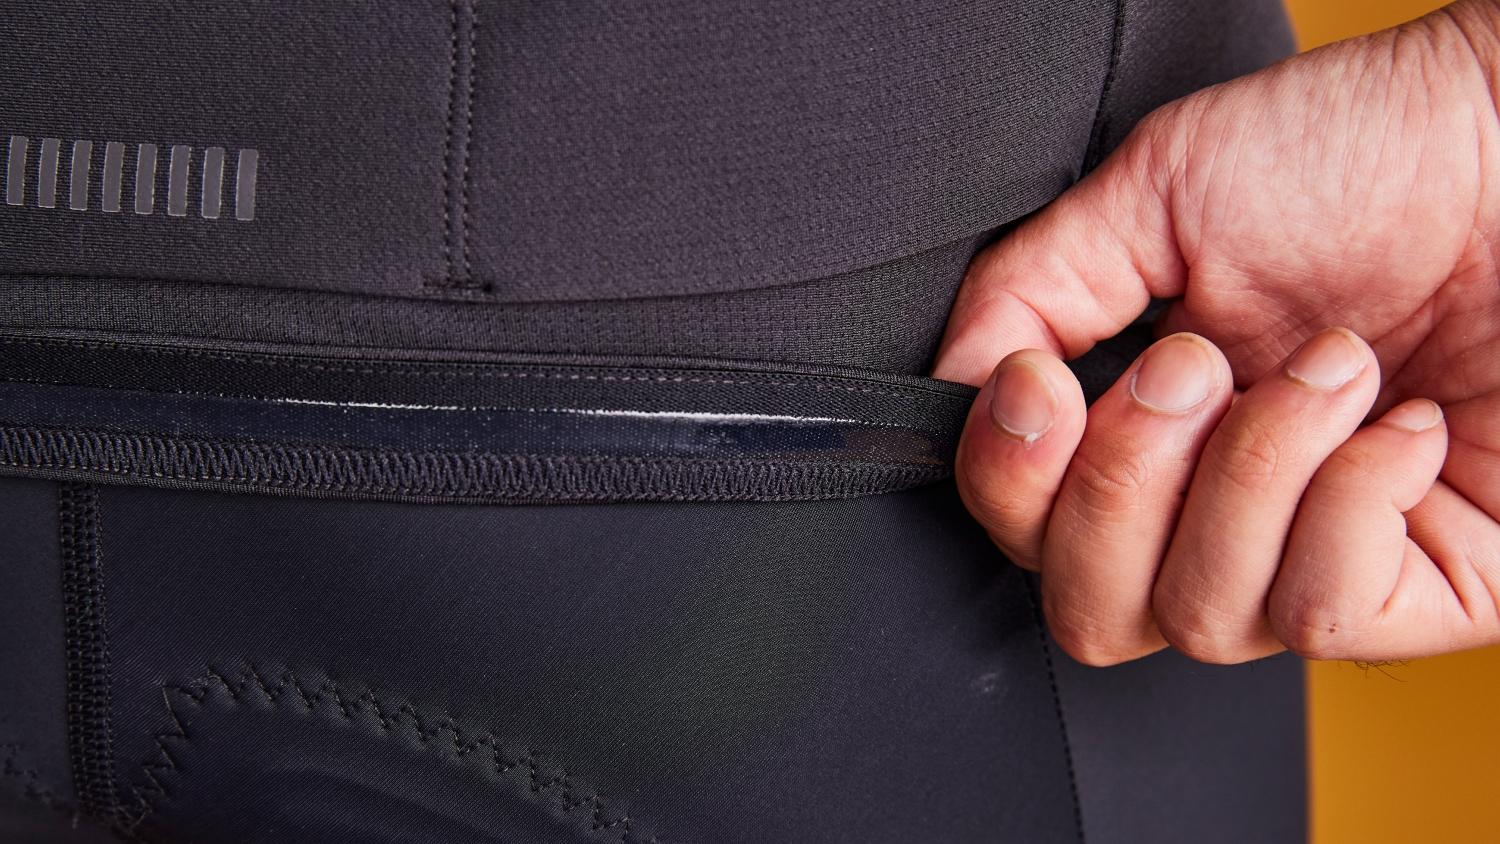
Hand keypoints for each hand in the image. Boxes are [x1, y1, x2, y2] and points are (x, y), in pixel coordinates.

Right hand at [933, 1, 1499, 664]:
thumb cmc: (1370, 154)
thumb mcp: (1154, 197)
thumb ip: (1025, 291)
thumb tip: (952, 385)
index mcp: (1150, 433)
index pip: (1029, 534)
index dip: (1014, 479)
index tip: (1039, 383)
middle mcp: (1222, 512)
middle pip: (1094, 614)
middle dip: (1122, 485)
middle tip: (1193, 365)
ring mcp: (1321, 557)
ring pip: (1203, 618)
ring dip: (1250, 474)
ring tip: (1326, 366)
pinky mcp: (1431, 588)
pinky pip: (1325, 617)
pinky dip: (1344, 507)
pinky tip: (1397, 424)